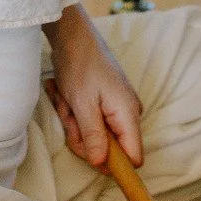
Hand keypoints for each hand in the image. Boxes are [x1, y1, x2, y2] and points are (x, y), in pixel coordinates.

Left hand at [44, 7, 142, 167]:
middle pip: (108, 148)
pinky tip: (66, 95)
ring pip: (94, 135)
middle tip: (69, 112)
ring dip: (73, 121)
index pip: (134, 157)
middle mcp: (127, 114)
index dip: (112, 164)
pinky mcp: (105, 103)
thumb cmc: (80, 66)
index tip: (87, 151)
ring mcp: (116, 108)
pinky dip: (74, 112)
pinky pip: (89, 121)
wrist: (73, 36)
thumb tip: (102, 165)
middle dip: (82, 135)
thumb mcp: (83, 104)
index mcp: (128, 115)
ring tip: (66, 98)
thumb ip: (94, 136)